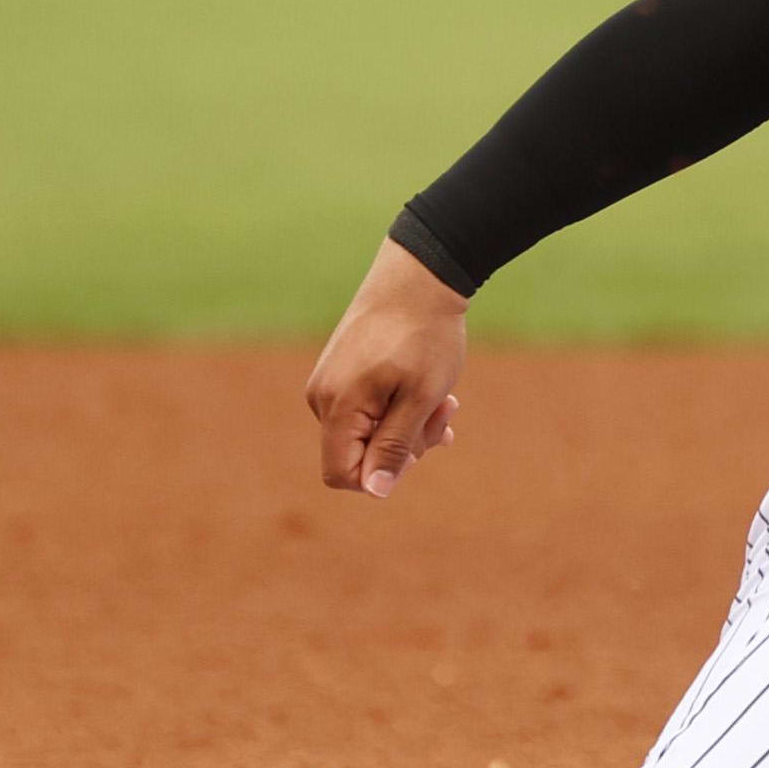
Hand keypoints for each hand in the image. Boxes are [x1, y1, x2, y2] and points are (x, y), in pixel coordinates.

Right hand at [307, 237, 469, 496]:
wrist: (421, 276)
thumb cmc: (425, 337)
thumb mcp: (420, 399)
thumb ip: (395, 446)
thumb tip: (375, 490)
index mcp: (335, 407)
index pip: (342, 475)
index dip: (382, 476)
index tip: (422, 449)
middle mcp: (322, 397)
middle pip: (359, 453)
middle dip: (407, 444)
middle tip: (446, 413)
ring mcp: (330, 382)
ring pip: (370, 431)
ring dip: (411, 425)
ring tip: (446, 399)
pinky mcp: (343, 369)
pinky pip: (369, 408)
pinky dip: (402, 407)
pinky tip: (433, 392)